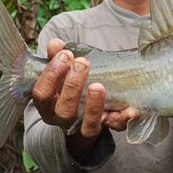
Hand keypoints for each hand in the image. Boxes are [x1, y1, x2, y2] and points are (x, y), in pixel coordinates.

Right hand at [32, 38, 138, 159]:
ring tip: (98, 86)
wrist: (80, 116)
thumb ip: (56, 57)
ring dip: (94, 105)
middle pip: (64, 110)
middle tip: (83, 62)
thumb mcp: (60, 72)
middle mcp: (62, 119)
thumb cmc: (66, 86)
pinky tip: (131, 110)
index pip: (41, 93)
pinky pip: (113, 128)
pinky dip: (122, 119)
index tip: (65, 55)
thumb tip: (55, 43)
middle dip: (73, 85)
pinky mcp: (105, 129)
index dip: (52, 74)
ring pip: (87, 125)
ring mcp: (83, 127)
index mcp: (47, 104)